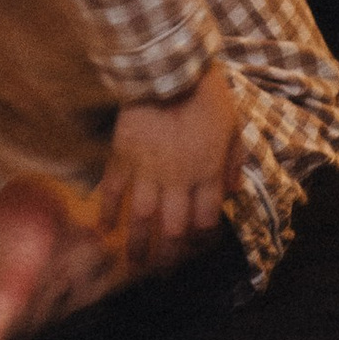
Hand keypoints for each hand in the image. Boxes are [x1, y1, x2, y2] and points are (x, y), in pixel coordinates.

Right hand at [96, 65, 239, 267]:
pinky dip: (106, 209)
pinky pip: (113, 188)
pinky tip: (103, 227)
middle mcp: (178, 181)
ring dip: (138, 243)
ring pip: (142, 217)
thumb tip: (234, 191)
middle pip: (174, 228)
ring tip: (133, 262)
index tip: (195, 247)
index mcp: (208, 174)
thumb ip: (234, 161)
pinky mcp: (124, 155)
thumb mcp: (234, 126)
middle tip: (163, 270)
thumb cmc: (206, 94)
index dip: (201, 240)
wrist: (169, 69)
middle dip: (169, 254)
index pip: (205, 221)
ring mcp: (148, 170)